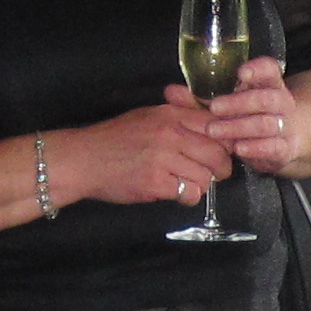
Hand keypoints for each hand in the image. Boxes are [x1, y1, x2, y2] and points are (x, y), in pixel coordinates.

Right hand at [69, 99, 233, 207]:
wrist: (84, 159)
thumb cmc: (116, 138)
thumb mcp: (148, 115)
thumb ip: (180, 113)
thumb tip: (213, 114)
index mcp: (170, 115)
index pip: (216, 126)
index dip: (226, 142)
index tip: (223, 152)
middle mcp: (170, 133)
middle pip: (218, 154)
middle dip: (221, 169)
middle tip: (213, 174)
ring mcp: (163, 159)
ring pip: (205, 177)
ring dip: (200, 185)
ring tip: (185, 183)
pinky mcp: (155, 183)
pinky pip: (188, 194)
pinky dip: (185, 197)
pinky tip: (172, 192)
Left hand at [178, 54, 303, 173]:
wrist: (284, 141)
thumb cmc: (249, 117)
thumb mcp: (228, 104)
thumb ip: (199, 98)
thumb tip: (171, 92)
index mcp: (268, 84)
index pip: (269, 70)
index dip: (257, 69)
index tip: (240, 73)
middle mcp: (280, 102)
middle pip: (267, 98)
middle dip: (240, 102)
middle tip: (214, 108)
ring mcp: (285, 125)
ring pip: (268, 124)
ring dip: (240, 127)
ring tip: (215, 131)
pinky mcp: (285, 148)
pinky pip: (275, 148)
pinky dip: (256, 148)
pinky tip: (239, 149)